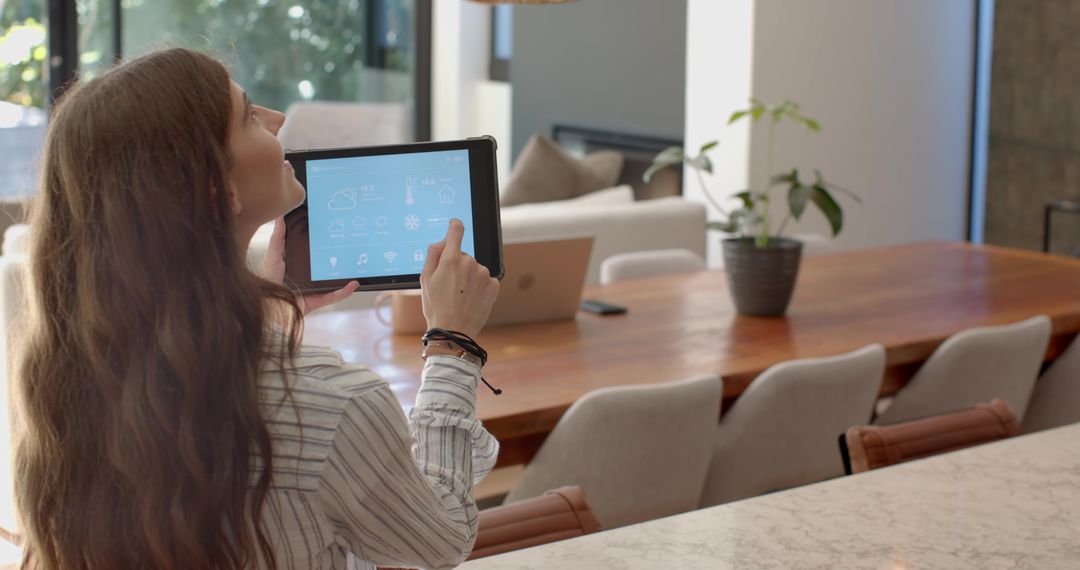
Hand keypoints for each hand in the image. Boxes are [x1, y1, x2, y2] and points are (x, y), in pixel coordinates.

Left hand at [260, 217, 357, 314]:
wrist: (266, 305)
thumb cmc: (266, 281)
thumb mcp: (273, 255)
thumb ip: (278, 238)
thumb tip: (280, 216)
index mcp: (296, 266)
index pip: (312, 254)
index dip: (321, 245)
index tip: (331, 231)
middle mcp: (306, 277)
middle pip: (325, 267)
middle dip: (338, 259)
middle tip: (349, 245)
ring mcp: (313, 289)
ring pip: (333, 281)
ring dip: (345, 276)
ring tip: (356, 265)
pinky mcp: (317, 301)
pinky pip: (334, 296)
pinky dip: (344, 292)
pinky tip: (353, 284)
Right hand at [420, 219, 499, 338]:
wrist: (453, 330)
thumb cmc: (436, 306)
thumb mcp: (425, 279)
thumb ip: (433, 255)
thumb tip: (442, 242)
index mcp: (451, 259)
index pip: (456, 232)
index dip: (454, 227)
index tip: (455, 226)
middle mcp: (470, 263)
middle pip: (464, 256)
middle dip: (457, 266)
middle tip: (449, 286)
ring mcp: (484, 274)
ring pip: (475, 269)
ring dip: (469, 277)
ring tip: (460, 295)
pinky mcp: (494, 285)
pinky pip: (485, 279)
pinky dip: (479, 286)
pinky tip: (470, 298)